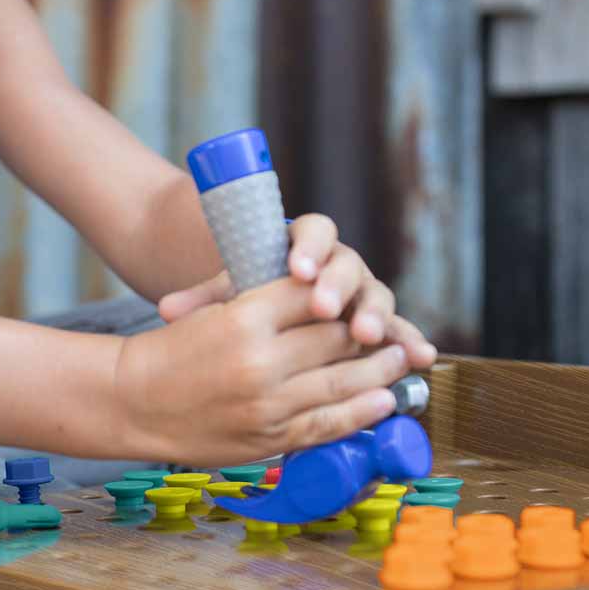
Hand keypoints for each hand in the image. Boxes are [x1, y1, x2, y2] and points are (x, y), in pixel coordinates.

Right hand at [116, 277, 411, 464]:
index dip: (340, 295)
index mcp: (244, 318)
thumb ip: (267, 305)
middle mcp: (260, 361)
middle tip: (389, 330)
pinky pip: (328, 424)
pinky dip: (362, 411)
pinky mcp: (269, 438)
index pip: (312, 297)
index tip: (354, 295)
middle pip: (336, 338)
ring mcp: (267, 405)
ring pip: (342, 382)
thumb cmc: (172, 350)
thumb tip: (324, 302)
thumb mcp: (215, 310)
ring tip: (400, 360)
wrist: (132, 401)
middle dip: (368, 332)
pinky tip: (383, 401)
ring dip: (379, 371)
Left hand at [158, 213, 437, 368]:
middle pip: (347, 266)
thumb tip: (167, 310)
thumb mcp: (227, 293)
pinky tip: (422, 357)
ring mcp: (362, 292)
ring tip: (366, 334)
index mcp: (303, 243)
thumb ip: (203, 298)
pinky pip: (397, 330)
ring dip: (374, 314)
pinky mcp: (377, 321)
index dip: (307, 249)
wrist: (277, 300)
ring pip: (375, 296)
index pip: (313, 231)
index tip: (295, 268)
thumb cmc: (249, 293)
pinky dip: (409, 341)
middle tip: (325, 307)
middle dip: (338, 286)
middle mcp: (339, 264)